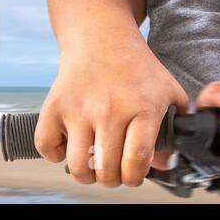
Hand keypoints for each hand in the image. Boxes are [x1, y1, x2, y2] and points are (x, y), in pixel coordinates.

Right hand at [34, 37, 188, 187]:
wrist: (102, 39)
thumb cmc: (137, 68)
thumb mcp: (167, 92)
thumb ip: (172, 128)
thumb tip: (163, 164)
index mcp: (143, 108)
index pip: (137, 159)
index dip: (135, 177)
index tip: (134, 175)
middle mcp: (111, 110)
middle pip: (107, 170)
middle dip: (113, 179)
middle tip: (115, 171)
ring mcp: (80, 110)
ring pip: (78, 167)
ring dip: (87, 174)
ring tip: (95, 163)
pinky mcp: (54, 108)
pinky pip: (47, 148)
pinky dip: (56, 155)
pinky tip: (71, 144)